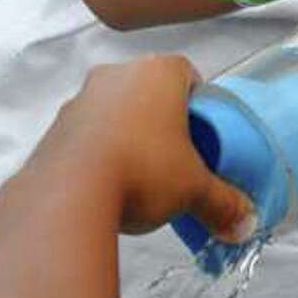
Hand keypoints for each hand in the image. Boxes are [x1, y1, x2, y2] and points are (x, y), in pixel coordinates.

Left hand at [24, 57, 255, 241]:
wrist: (68, 196)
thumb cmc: (142, 171)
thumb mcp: (194, 189)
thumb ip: (222, 203)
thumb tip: (244, 225)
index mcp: (158, 72)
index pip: (188, 75)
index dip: (198, 105)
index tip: (202, 136)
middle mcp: (116, 75)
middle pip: (148, 93)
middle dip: (161, 122)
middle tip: (175, 159)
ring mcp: (80, 98)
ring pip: (114, 111)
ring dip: (126, 135)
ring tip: (139, 178)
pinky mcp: (54, 127)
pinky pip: (85, 134)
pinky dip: (98, 152)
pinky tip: (107, 185)